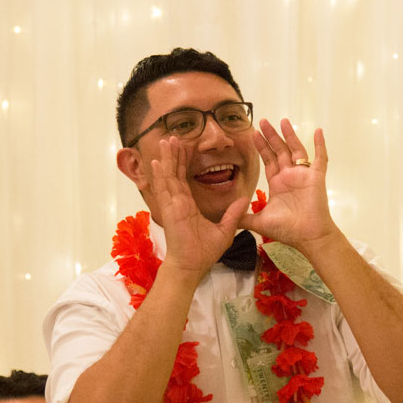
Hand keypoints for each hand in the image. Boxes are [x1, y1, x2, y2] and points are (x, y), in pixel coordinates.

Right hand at [151, 136, 246, 279]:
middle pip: (175, 173)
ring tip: (165, 141)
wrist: (193, 266)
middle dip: (174, 155)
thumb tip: (245, 199)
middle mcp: (178, 202)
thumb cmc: (205, 252)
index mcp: (188, 205)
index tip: (185, 147)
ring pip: (168, 177)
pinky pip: (163, 190)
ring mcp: (172, 206)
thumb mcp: (225, 229)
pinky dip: (160, 175)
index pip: (184, 179)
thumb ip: (233, 214)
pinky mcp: (169, 211)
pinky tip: (157, 161)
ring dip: (167, 158)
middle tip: (172, 136)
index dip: (184, 162)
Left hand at [243, 119, 337, 249]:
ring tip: (282, 120)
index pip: (268, 160)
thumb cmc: (288, 230)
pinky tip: (319, 131)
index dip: (261, 147)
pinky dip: (320, 145)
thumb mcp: (260, 222)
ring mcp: (304, 175)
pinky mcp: (316, 177)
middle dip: (271, 136)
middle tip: (263, 121)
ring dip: (289, 135)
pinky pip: (320, 158)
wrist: (308, 237)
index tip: (253, 134)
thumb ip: (244, 218)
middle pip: (279, 150)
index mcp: (278, 183)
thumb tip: (227, 218)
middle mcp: (290, 176)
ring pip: (296, 150)